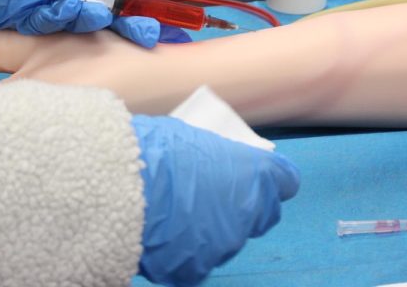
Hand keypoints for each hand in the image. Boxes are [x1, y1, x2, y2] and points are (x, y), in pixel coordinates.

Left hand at [0, 0, 167, 45]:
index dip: (132, 3)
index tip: (150, 17)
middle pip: (99, 12)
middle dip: (121, 24)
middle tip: (140, 34)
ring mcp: (42, 3)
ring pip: (75, 21)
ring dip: (87, 18)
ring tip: (94, 11)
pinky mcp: (19, 18)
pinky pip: (44, 26)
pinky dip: (57, 19)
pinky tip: (62, 7)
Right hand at [133, 115, 299, 286]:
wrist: (120, 187)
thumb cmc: (155, 151)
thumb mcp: (193, 139)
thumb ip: (217, 158)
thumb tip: (215, 165)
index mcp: (256, 173)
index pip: (286, 181)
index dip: (275, 181)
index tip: (264, 181)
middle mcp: (249, 211)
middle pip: (263, 214)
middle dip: (246, 209)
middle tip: (216, 198)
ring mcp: (226, 244)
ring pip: (227, 240)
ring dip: (212, 231)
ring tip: (177, 214)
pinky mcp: (197, 269)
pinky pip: (196, 262)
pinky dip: (184, 253)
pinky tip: (162, 235)